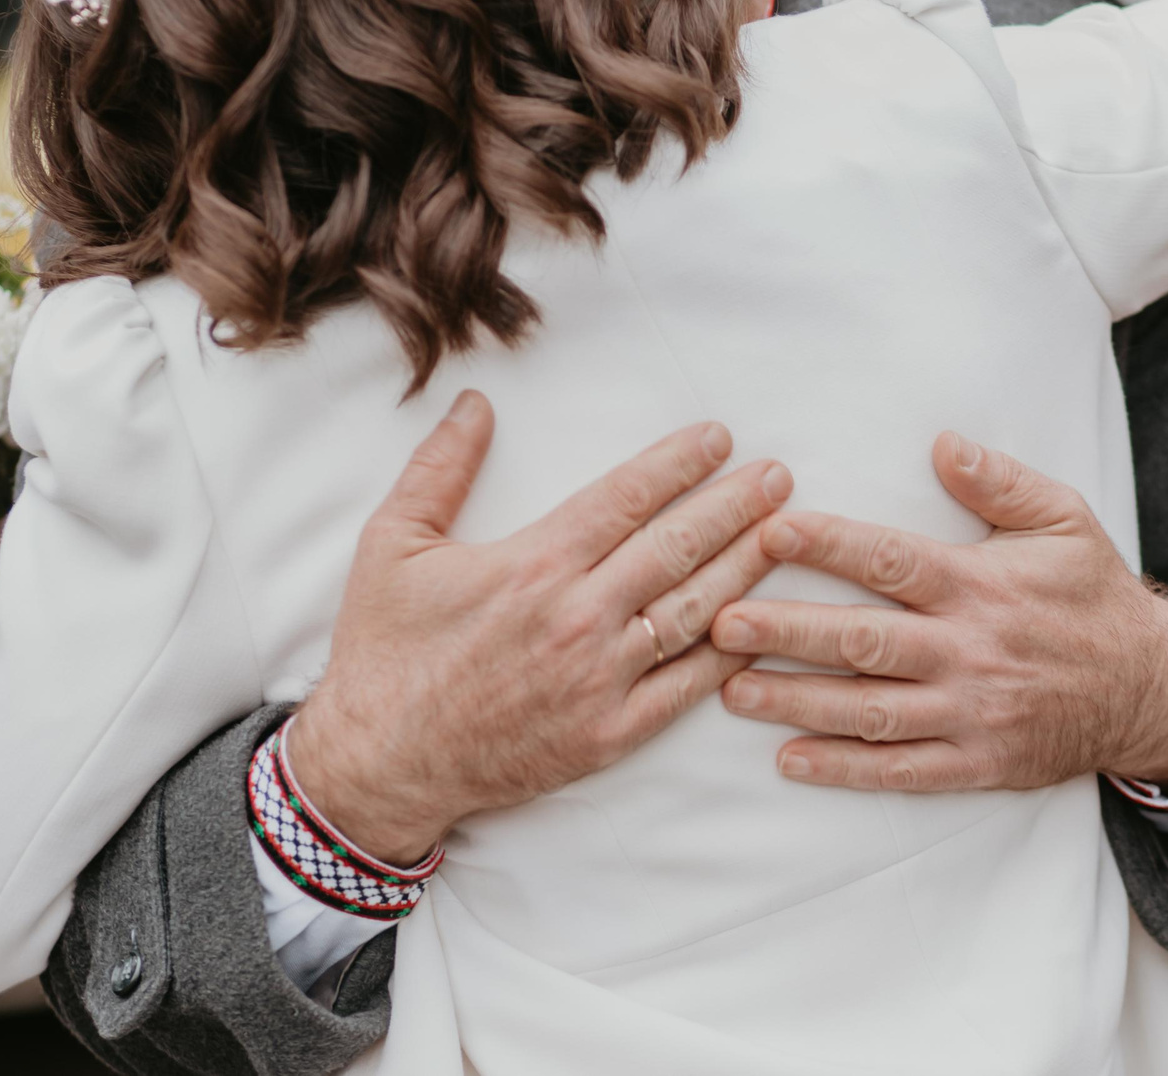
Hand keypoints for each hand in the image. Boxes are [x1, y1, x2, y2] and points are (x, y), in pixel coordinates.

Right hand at [289, 391, 792, 863]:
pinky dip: (728, 654)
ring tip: (785, 534)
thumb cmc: (385, 653)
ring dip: (744, 567)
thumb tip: (476, 404)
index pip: (626, 498)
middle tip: (780, 476)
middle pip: (676, 547)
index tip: (719, 438)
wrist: (382, 763)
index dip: (678, 463)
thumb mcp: (391, 544)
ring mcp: (600, 680)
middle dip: (735, 506)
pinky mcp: (609, 734)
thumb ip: (439, 469)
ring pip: (692, 611)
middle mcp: (579, 617)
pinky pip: (684, 688)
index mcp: (534, 565)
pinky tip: (759, 626)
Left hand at [711, 433, 1167, 791]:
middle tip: (722, 622)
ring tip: (730, 688)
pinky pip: (901, 770)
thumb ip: (1000, 481)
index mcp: (981, 586)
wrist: (1153, 690)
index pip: (892, 561)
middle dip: (788, 631)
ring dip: (796, 701)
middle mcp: (971, 652)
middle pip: (865, 642)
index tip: (770, 530)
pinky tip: (788, 759)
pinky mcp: (978, 764)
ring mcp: (972, 714)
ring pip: (870, 711)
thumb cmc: (1093, 594)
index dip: (830, 545)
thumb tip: (941, 442)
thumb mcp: (1065, 519)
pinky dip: (843, 768)